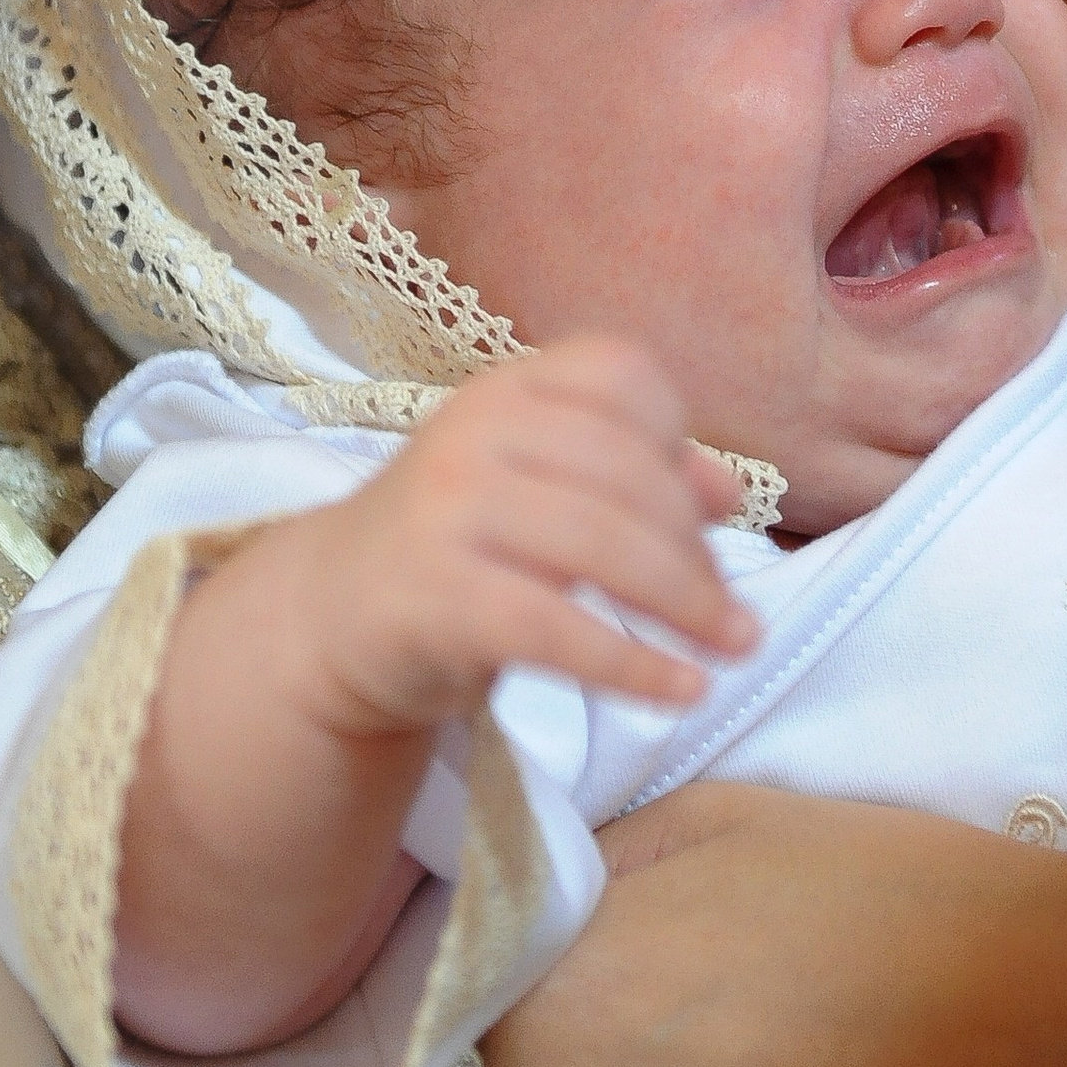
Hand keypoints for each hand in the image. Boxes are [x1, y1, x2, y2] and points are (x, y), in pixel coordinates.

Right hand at [115, 341, 749, 1056]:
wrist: (329, 621)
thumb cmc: (456, 550)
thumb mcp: (537, 492)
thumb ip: (628, 477)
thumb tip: (727, 493)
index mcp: (506, 392)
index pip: (619, 375)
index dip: (678, 437)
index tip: (703, 508)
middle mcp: (473, 433)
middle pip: (626, 473)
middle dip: (697, 551)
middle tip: (737, 617)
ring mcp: (448, 511)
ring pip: (602, 546)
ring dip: (686, 605)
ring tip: (733, 650)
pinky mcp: (436, 597)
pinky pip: (558, 630)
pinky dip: (633, 664)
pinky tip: (681, 690)